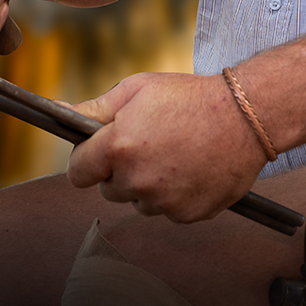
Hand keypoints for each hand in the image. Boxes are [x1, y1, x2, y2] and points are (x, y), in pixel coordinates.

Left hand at [66, 72, 269, 222]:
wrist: (245, 117)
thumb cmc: (189, 97)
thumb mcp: (137, 90)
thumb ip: (95, 108)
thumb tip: (60, 113)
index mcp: (117, 147)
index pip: (78, 172)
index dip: (86, 161)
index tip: (96, 154)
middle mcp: (136, 179)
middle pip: (108, 189)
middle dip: (118, 172)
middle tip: (145, 146)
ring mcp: (162, 201)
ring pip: (138, 202)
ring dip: (147, 186)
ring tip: (172, 155)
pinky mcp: (186, 215)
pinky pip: (167, 211)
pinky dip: (173, 196)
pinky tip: (189, 170)